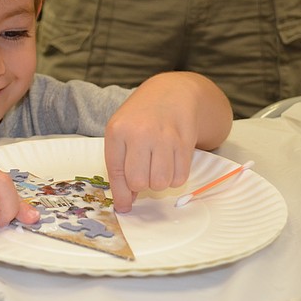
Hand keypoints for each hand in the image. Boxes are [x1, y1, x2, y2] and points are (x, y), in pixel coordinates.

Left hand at [103, 73, 231, 211]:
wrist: (172, 93)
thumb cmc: (141, 117)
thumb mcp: (121, 132)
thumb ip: (120, 165)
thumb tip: (126, 201)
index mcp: (118, 130)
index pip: (116, 172)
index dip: (120, 194)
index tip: (124, 207)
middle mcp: (140, 133)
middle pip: (138, 182)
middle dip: (140, 185)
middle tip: (143, 173)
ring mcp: (164, 137)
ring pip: (160, 183)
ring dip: (158, 182)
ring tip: (157, 166)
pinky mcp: (185, 142)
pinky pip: (180, 178)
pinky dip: (175, 177)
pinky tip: (171, 162)